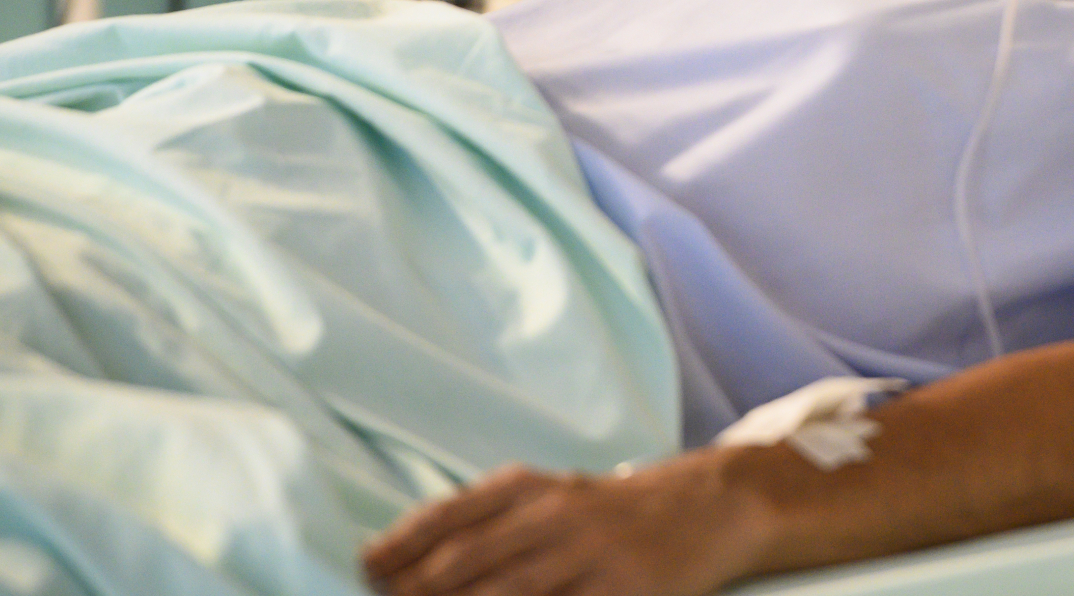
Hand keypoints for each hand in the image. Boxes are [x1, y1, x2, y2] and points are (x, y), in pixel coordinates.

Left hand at [362, 455, 768, 595]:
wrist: (708, 506)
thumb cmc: (613, 510)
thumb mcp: (552, 495)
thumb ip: (486, 520)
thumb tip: (400, 561)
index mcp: (532, 488)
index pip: (452, 516)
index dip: (402, 545)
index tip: (365, 568)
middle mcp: (557, 516)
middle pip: (470, 562)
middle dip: (417, 590)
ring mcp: (591, 557)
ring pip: (509, 594)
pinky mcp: (624, 593)